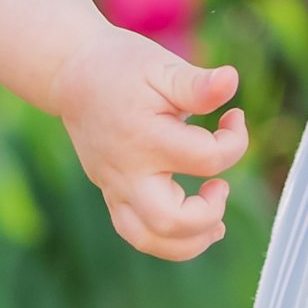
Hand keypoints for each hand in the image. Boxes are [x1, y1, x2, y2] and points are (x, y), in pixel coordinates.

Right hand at [47, 20, 247, 261]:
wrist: (72, 75)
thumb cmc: (122, 67)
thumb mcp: (162, 66)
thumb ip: (197, 83)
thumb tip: (231, 80)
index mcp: (145, 137)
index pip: (206, 160)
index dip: (235, 141)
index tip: (234, 117)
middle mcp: (127, 171)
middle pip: (170, 221)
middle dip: (209, 213)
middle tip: (220, 185)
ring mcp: (115, 187)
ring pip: (149, 240)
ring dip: (190, 240)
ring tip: (215, 220)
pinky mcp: (111, 195)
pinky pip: (136, 234)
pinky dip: (168, 241)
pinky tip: (192, 225)